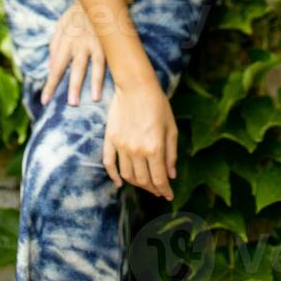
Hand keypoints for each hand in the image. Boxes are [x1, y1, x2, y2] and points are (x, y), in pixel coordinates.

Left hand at [41, 2, 105, 106]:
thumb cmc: (76, 14)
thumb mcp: (60, 25)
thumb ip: (54, 45)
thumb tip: (50, 67)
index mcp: (65, 40)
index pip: (56, 66)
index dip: (51, 84)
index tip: (45, 100)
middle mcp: (79, 42)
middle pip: (75, 66)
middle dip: (74, 85)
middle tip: (71, 103)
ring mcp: (95, 41)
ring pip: (95, 63)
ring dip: (94, 81)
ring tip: (94, 98)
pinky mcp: (107, 40)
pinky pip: (108, 58)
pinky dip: (109, 70)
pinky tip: (112, 82)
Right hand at [103, 77, 176, 200]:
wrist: (135, 85)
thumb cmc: (157, 103)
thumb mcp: (171, 128)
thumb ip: (171, 154)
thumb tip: (171, 175)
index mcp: (154, 148)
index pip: (158, 179)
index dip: (164, 190)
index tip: (168, 195)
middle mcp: (136, 150)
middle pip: (143, 180)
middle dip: (152, 188)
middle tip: (158, 190)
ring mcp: (121, 145)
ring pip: (127, 175)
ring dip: (136, 184)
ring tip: (144, 184)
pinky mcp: (111, 139)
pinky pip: (109, 163)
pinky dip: (113, 176)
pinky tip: (119, 183)